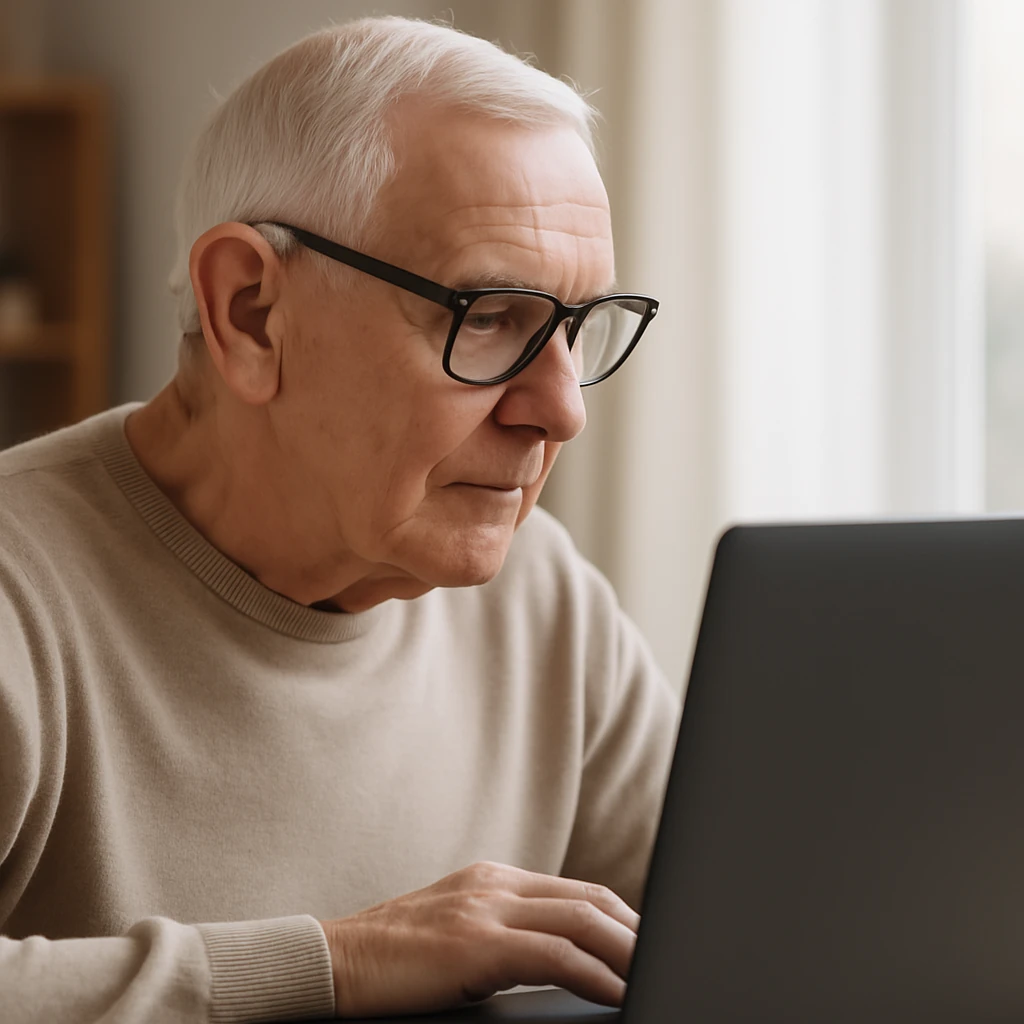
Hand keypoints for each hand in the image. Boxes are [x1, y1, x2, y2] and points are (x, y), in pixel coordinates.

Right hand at [318, 861, 638, 1016]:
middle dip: (637, 933)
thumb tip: (555, 962)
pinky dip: (594, 974)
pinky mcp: (474, 944)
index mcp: (494, 880)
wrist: (333, 962)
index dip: (622, 918)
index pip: (577, 892)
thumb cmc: (393, 960)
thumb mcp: (457, 935)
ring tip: (657, 976)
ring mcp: (485, 908)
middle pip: (590, 900)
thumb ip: (502, 935)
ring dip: (628, 952)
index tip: (649, 945)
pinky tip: (616, 994)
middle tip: (670, 960)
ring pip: (581, 921)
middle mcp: (495, 884)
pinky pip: (554, 957)